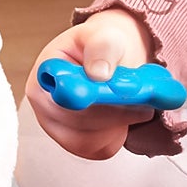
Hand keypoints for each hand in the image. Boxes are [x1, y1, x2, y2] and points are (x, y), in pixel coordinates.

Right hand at [23, 7, 155, 160]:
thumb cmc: (104, 47)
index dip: (94, 99)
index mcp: (45, 75)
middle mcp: (44, 106)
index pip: (65, 98)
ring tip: (131, 102)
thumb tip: (98, 73)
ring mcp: (58, 129)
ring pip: (91, 141)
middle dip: (116, 111)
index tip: (120, 93)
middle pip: (79, 124)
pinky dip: (118, 135)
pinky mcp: (76, 144)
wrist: (112, 59)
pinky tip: (122, 116)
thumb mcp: (106, 36)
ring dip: (120, 123)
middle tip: (142, 98)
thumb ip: (103, 48)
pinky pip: (100, 149)